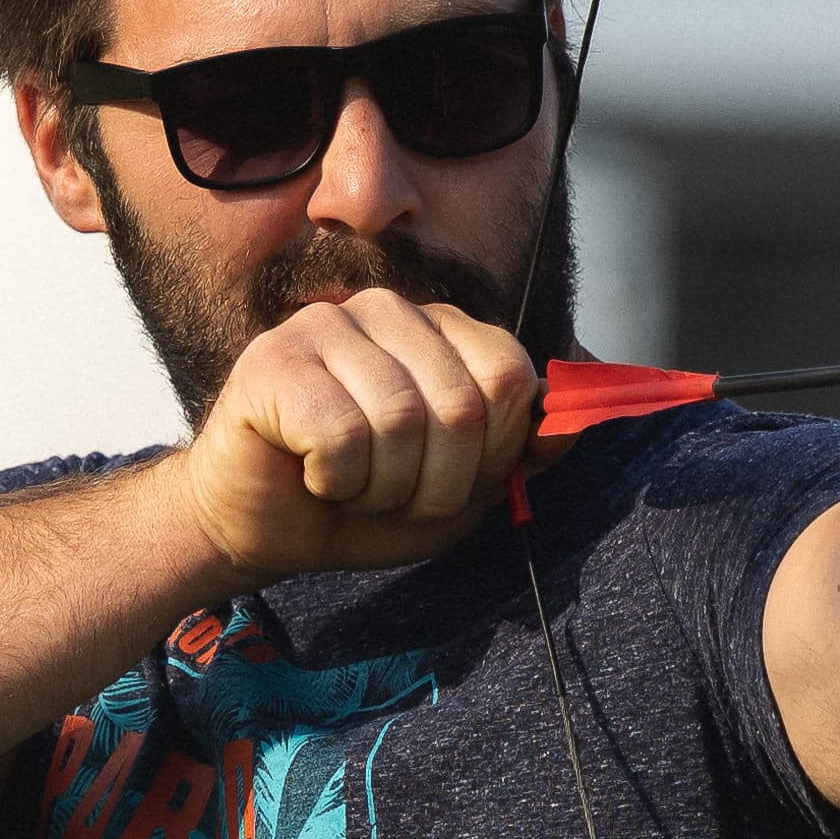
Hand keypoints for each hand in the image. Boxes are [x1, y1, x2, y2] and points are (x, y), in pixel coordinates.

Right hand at [174, 290, 538, 579]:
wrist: (262, 527)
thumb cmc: (363, 500)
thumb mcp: (461, 489)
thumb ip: (520, 451)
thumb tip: (577, 423)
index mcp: (444, 329)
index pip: (510, 378)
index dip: (491, 455)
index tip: (449, 481)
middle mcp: (390, 311)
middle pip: (462, 406)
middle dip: (435, 484)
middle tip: (392, 496)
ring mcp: (327, 324)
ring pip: (401, 422)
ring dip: (381, 488)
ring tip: (351, 487)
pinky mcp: (275, 358)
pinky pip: (340, 434)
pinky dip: (334, 481)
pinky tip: (311, 475)